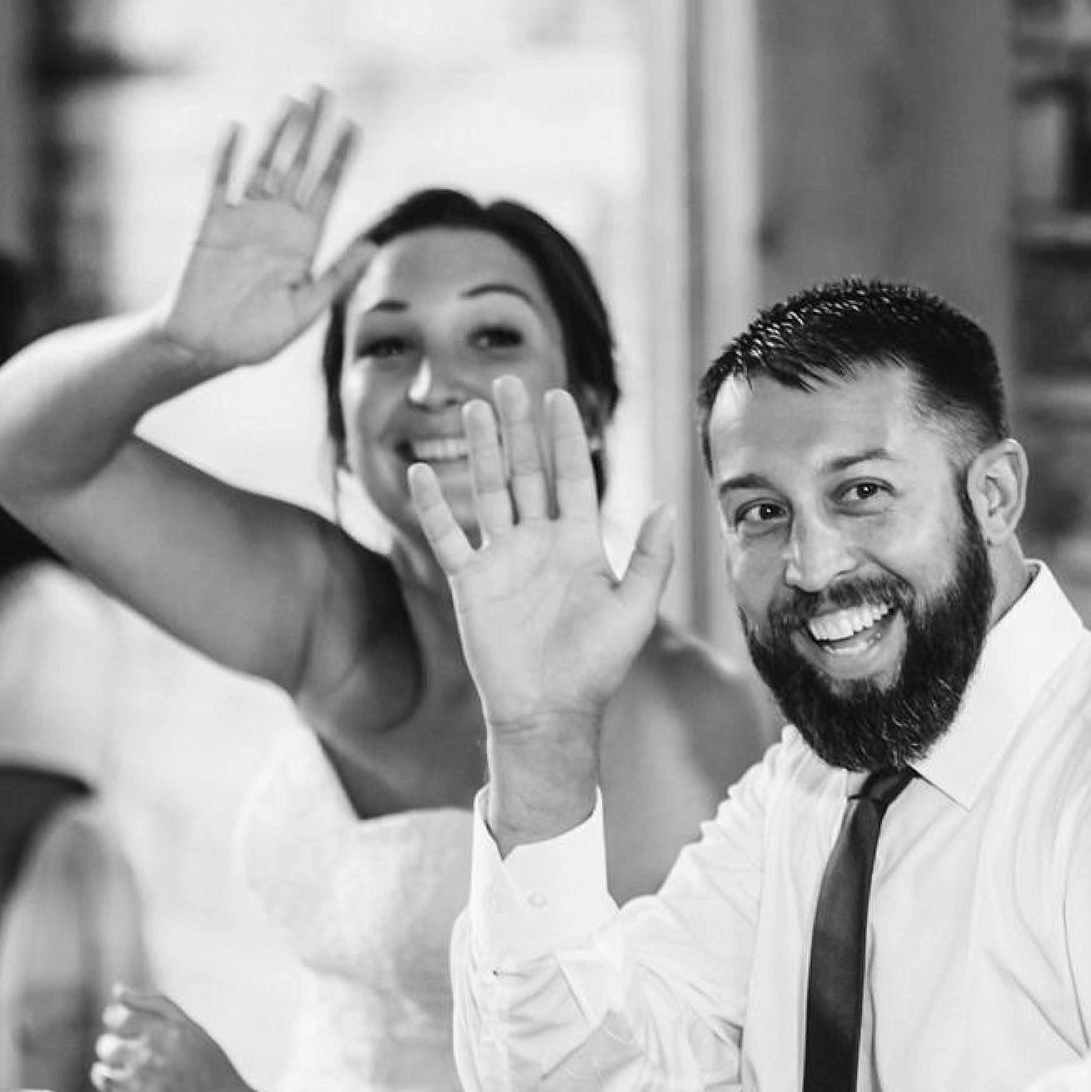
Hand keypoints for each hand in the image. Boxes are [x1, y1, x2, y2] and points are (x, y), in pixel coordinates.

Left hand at [91, 991, 270, 1091]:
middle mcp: (148, 1059)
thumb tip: (117, 990)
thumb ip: (156, 1006)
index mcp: (165, 1033)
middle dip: (122, 1055)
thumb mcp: (194, 1033)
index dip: (125, 1030)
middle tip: (151, 1071)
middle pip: (105, 1046)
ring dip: (118, 1080)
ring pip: (101, 1074)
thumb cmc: (214, 1077)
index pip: (116, 1018)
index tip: (142, 1043)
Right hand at [152, 89, 361, 371]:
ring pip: (264, 165)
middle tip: (323, 91)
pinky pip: (219, 184)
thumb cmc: (256, 337)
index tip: (353, 126)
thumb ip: (339, 275)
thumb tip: (374, 245)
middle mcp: (275, 223)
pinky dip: (227, 157)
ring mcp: (243, 220)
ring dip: (277, 134)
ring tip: (293, 101)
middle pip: (298, 165)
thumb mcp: (307, 309)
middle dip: (312, 130)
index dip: (339, 157)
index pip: (325, 189)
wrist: (205, 348)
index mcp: (303, 241)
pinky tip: (237, 130)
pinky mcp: (211, 225)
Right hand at [410, 377, 673, 742]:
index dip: (565, 437)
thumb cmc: (597, 666)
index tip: (558, 396)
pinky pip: (448, 536)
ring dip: (480, 451)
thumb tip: (669, 505)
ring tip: (472, 409)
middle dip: (518, 427)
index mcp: (579, 543)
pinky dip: (433, 506)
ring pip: (488, 491)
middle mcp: (538, 542)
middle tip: (507, 381)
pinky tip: (421, 472)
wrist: (551, 710)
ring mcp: (502, 559)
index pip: (571, 476)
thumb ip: (651, 558)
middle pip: (526, 471)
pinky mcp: (472, 582)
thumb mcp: (635, 610)